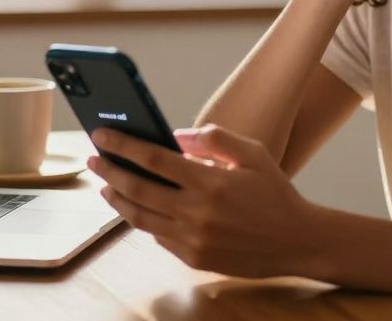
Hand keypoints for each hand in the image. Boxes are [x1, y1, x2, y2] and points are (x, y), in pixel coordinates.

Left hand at [87, 124, 326, 278]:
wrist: (296, 241)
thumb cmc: (275, 193)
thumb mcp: (252, 153)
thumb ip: (214, 139)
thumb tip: (175, 136)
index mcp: (210, 182)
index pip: (153, 159)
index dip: (123, 145)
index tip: (102, 133)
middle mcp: (197, 212)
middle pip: (138, 189)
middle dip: (110, 171)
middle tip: (95, 158)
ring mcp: (193, 239)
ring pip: (140, 218)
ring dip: (118, 199)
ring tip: (106, 186)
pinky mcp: (193, 258)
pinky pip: (158, 237)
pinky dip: (143, 219)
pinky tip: (137, 207)